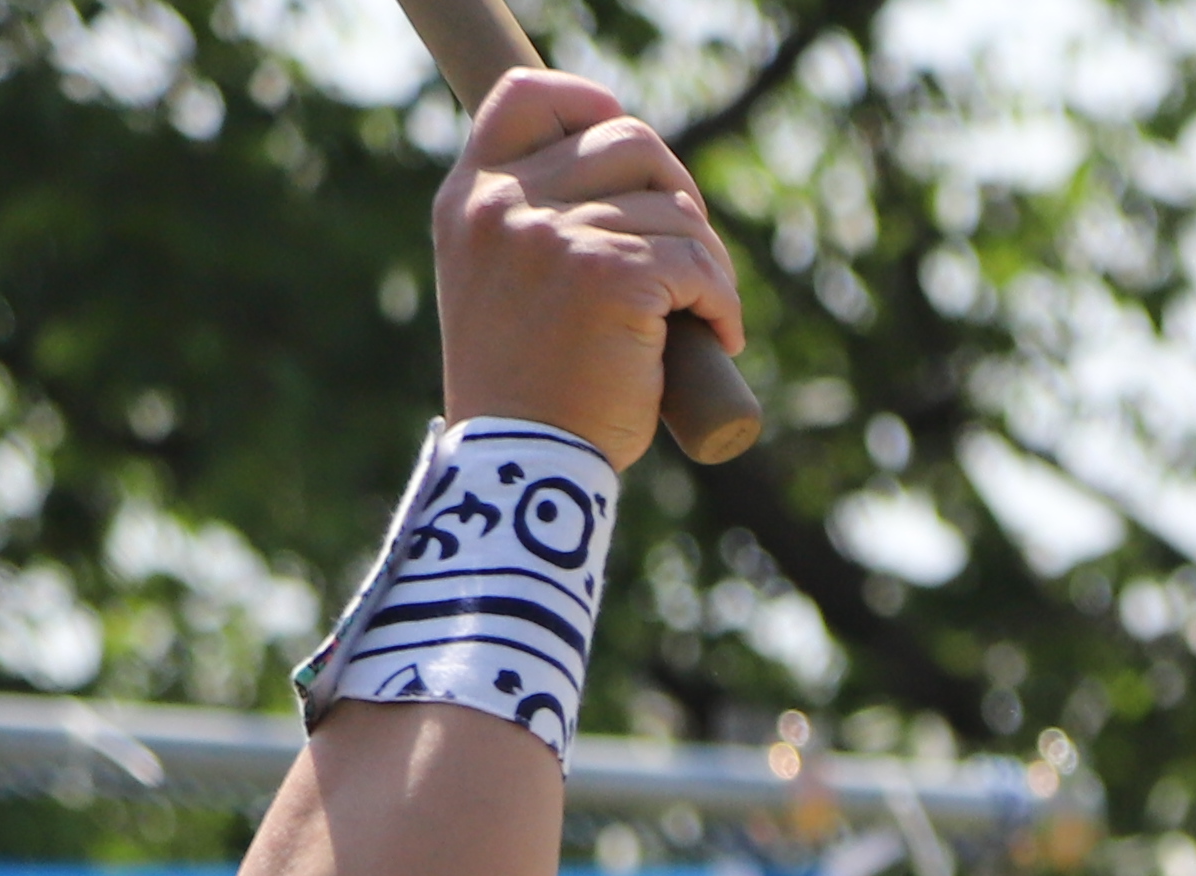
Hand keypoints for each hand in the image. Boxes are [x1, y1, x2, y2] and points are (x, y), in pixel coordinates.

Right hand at [436, 70, 741, 467]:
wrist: (523, 458)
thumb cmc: (528, 389)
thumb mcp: (504, 284)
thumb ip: (539, 225)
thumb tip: (634, 187)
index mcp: (472, 199)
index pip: (527, 97)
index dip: (589, 102)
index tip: (631, 147)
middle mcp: (507, 204)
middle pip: (628, 140)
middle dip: (676, 192)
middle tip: (690, 256)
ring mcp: (557, 233)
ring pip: (675, 211)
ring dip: (708, 263)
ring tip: (701, 313)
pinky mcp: (611, 273)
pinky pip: (698, 264)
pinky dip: (723, 302)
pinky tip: (719, 337)